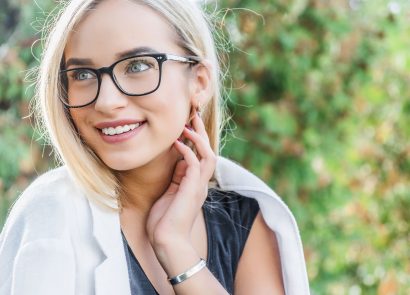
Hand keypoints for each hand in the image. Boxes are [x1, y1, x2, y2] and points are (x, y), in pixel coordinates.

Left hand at [146, 112, 216, 251]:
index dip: (196, 141)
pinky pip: (194, 164)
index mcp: (196, 185)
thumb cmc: (164, 222)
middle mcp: (201, 184)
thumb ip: (177, 178)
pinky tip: (177, 143)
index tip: (186, 126)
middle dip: (201, 133)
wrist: (167, 242)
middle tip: (193, 116)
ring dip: (199, 139)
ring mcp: (199, 187)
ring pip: (208, 155)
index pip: (202, 157)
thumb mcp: (171, 193)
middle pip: (209, 152)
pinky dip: (187, 152)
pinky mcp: (192, 190)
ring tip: (188, 125)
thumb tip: (178, 160)